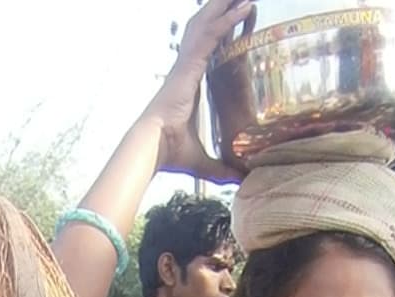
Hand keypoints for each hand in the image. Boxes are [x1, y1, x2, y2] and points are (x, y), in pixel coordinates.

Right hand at [150, 0, 251, 180]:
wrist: (150, 148)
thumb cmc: (168, 153)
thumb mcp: (202, 161)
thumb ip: (222, 169)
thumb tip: (240, 181)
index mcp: (188, 84)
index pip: (208, 52)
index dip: (221, 34)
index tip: (235, 21)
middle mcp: (187, 68)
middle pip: (206, 30)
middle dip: (222, 10)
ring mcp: (187, 64)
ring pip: (208, 25)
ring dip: (225, 7)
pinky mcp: (189, 66)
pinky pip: (212, 35)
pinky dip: (227, 20)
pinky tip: (244, 6)